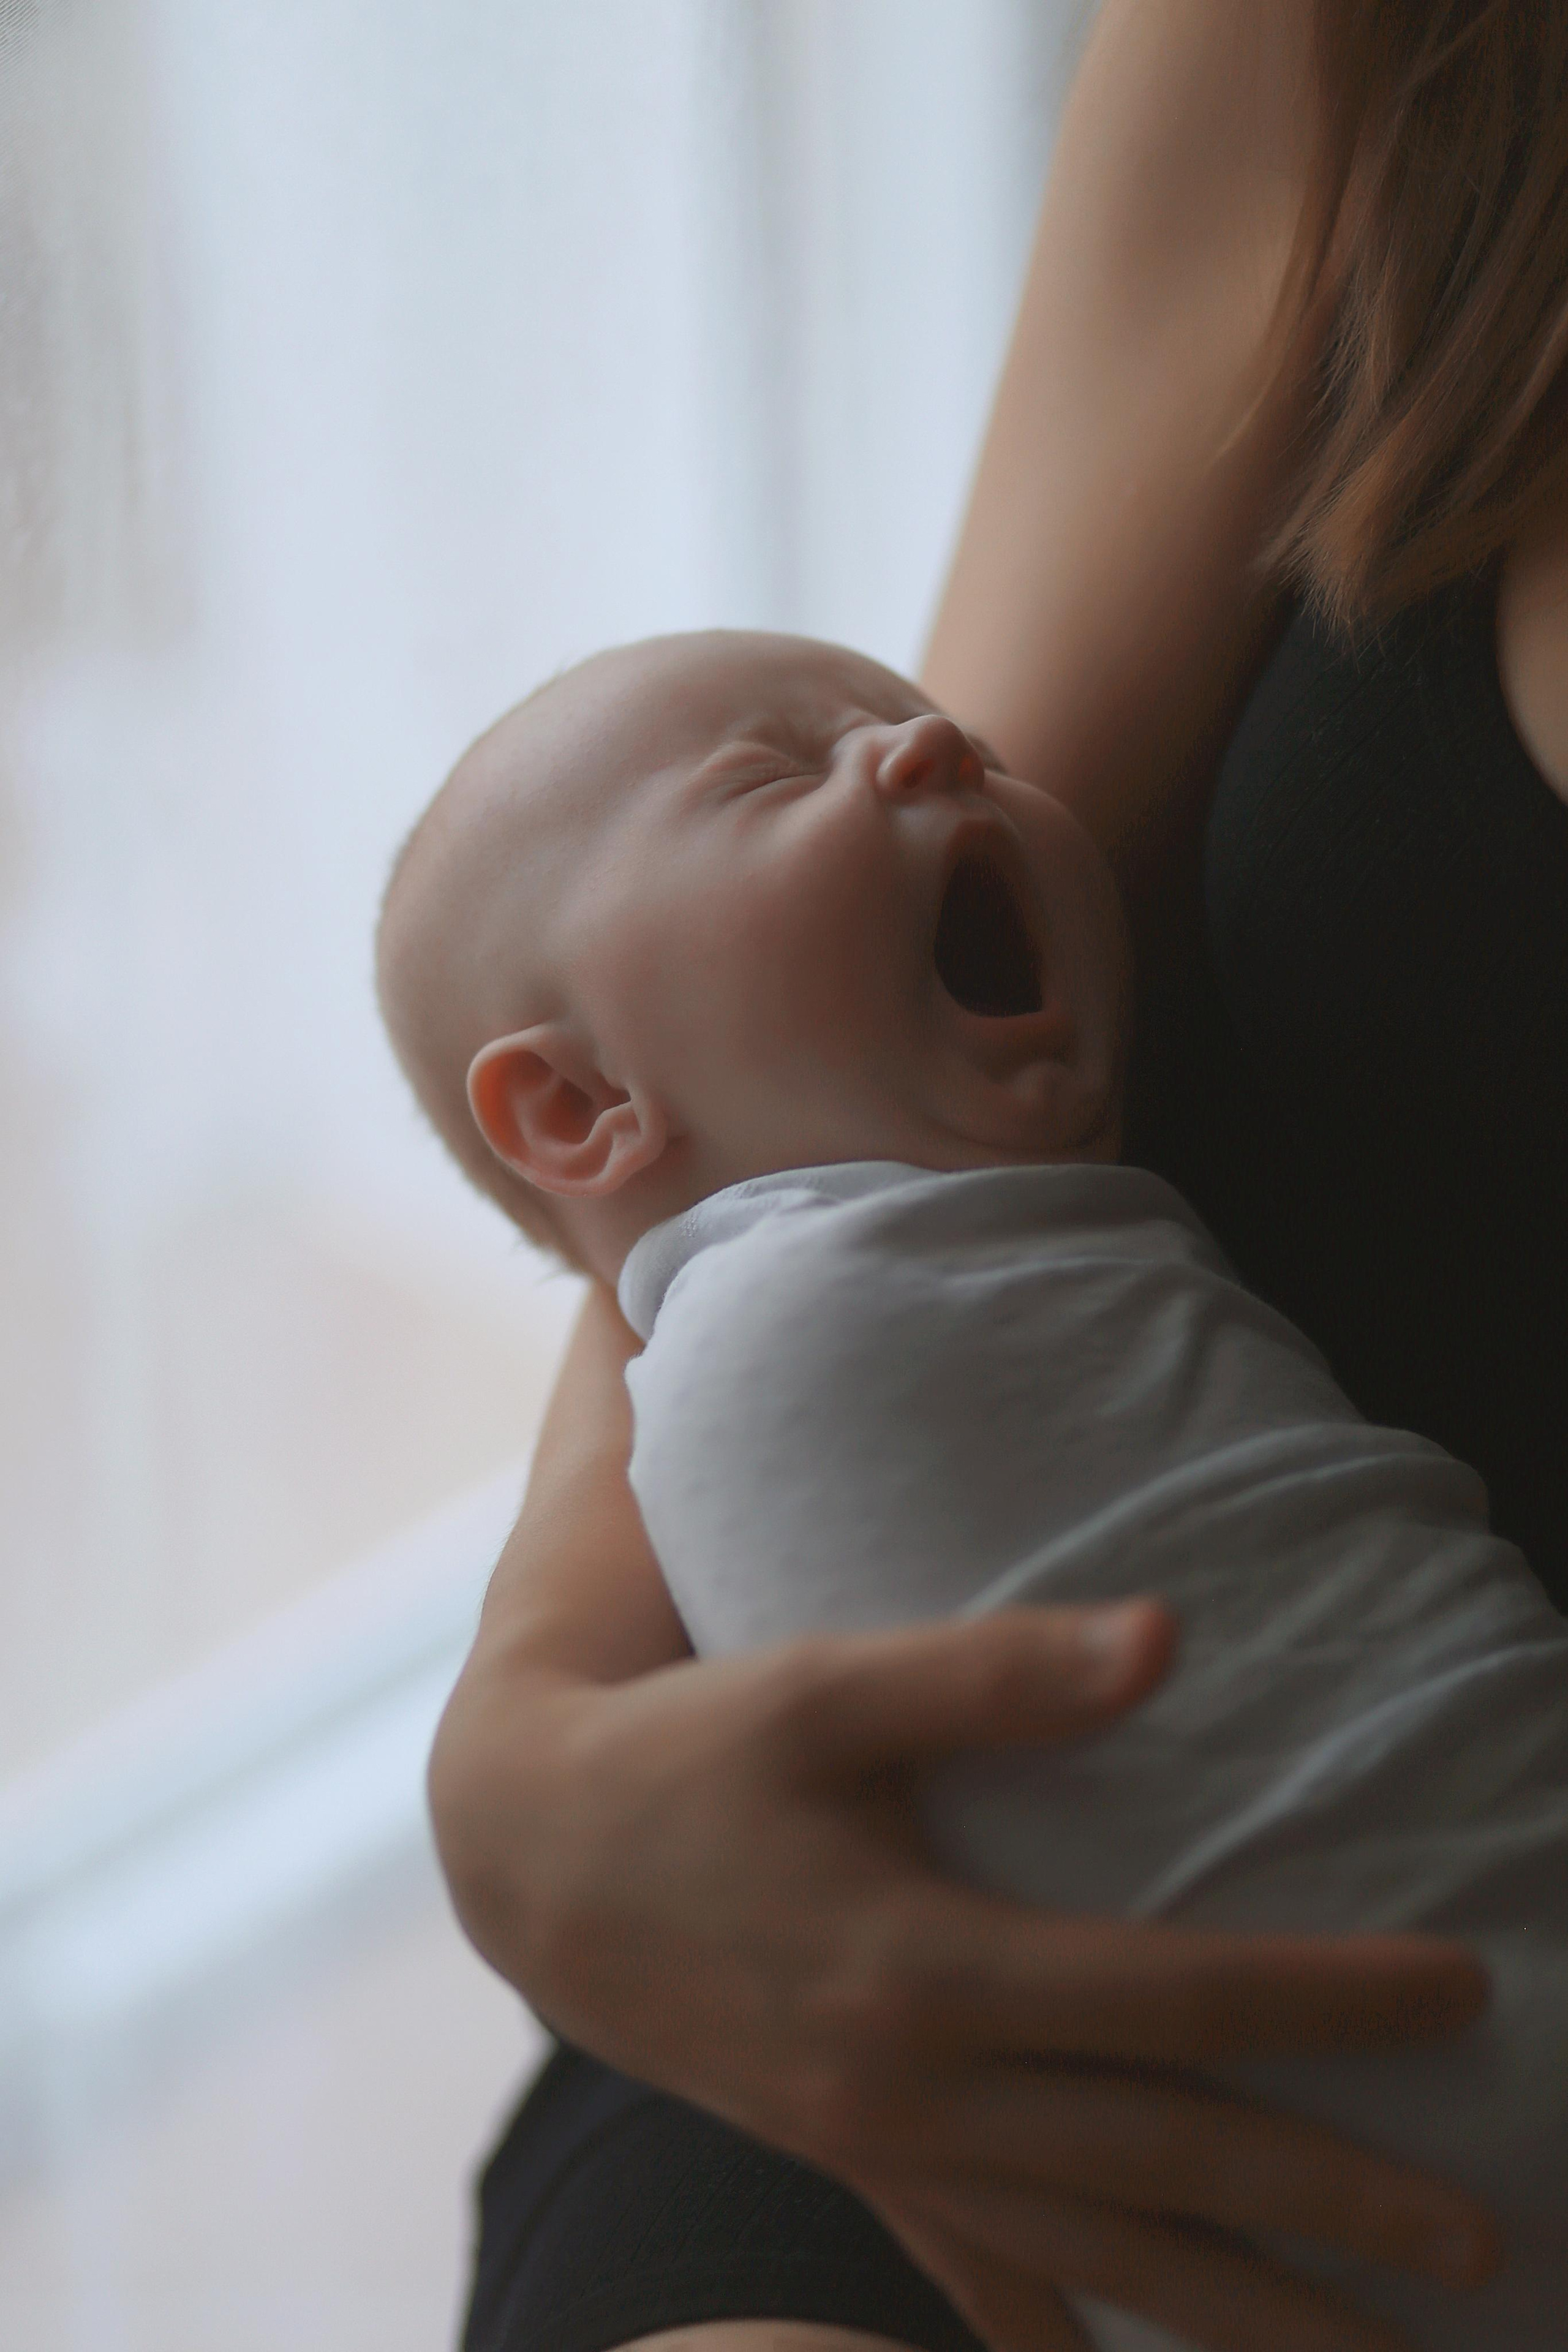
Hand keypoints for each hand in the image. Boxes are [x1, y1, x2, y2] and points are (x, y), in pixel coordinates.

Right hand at [432, 1597, 1496, 2351]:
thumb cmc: (692, 1748)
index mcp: (921, 1964)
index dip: (1323, 2000)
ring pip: (1086, 2256)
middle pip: (1156, 2166)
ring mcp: (873, 2145)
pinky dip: (1055, 2333)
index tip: (1461, 1995)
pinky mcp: (844, 2157)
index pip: (1170, 2000)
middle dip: (1326, 2210)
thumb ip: (993, 1670)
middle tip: (1485, 2247)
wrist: (535, 1853)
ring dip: (1231, 2314)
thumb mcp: (823, 1685)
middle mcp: (908, 2085)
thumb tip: (1168, 1635)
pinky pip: (970, 2271)